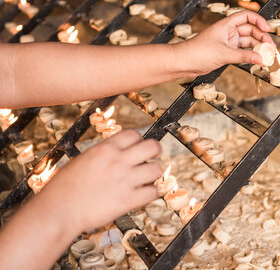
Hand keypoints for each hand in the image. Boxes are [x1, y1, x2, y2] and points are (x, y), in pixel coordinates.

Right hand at [37, 129, 161, 232]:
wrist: (58, 211)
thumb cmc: (63, 188)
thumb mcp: (82, 160)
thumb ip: (102, 155)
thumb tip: (115, 153)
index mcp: (106, 149)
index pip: (134, 134)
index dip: (138, 140)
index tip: (137, 147)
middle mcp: (119, 161)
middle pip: (152, 146)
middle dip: (155, 150)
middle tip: (152, 157)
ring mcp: (125, 180)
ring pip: (156, 169)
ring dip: (152, 174)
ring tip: (145, 179)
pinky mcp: (128, 200)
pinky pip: (152, 192)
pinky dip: (150, 193)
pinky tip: (142, 194)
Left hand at [176, 10, 274, 76]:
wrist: (182, 62)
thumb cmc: (198, 52)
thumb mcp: (223, 54)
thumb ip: (243, 56)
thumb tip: (261, 58)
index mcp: (226, 25)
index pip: (246, 16)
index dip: (259, 21)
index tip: (267, 30)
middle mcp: (228, 31)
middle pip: (250, 30)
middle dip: (261, 37)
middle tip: (271, 48)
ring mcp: (227, 42)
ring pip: (247, 42)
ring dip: (257, 47)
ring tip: (267, 55)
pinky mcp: (225, 52)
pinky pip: (242, 51)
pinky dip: (249, 55)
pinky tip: (256, 59)